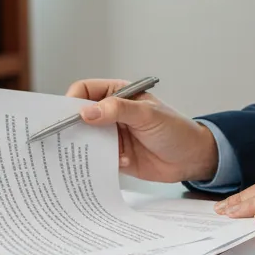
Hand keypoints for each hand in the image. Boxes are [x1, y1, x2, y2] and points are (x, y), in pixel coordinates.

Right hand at [66, 79, 218, 182]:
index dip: (73, 101)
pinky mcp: (114, 156)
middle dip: (71, 126)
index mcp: (118, 94)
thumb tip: (87, 112)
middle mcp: (111, 113)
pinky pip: (95, 158)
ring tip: (83, 154)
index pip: (86, 90)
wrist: (191, 159)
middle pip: (80, 115)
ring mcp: (112, 135)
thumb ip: (118, 111)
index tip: (67, 116)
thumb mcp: (148, 115)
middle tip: (62, 138)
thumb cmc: (176, 130)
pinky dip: (96, 162)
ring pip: (85, 138)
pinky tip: (110, 164)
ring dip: (82, 146)